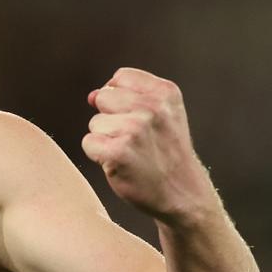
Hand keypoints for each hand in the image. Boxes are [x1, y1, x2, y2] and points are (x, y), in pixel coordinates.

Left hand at [84, 68, 218, 224]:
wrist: (182, 194)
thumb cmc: (165, 152)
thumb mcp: (162, 115)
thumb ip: (128, 97)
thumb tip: (92, 95)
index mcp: (166, 92)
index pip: (120, 77)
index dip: (121, 98)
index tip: (139, 118)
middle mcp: (152, 108)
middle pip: (103, 98)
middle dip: (111, 118)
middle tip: (135, 140)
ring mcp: (135, 129)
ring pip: (95, 122)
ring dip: (106, 139)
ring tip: (131, 153)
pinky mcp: (118, 152)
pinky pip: (88, 142)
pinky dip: (98, 155)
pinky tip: (120, 163)